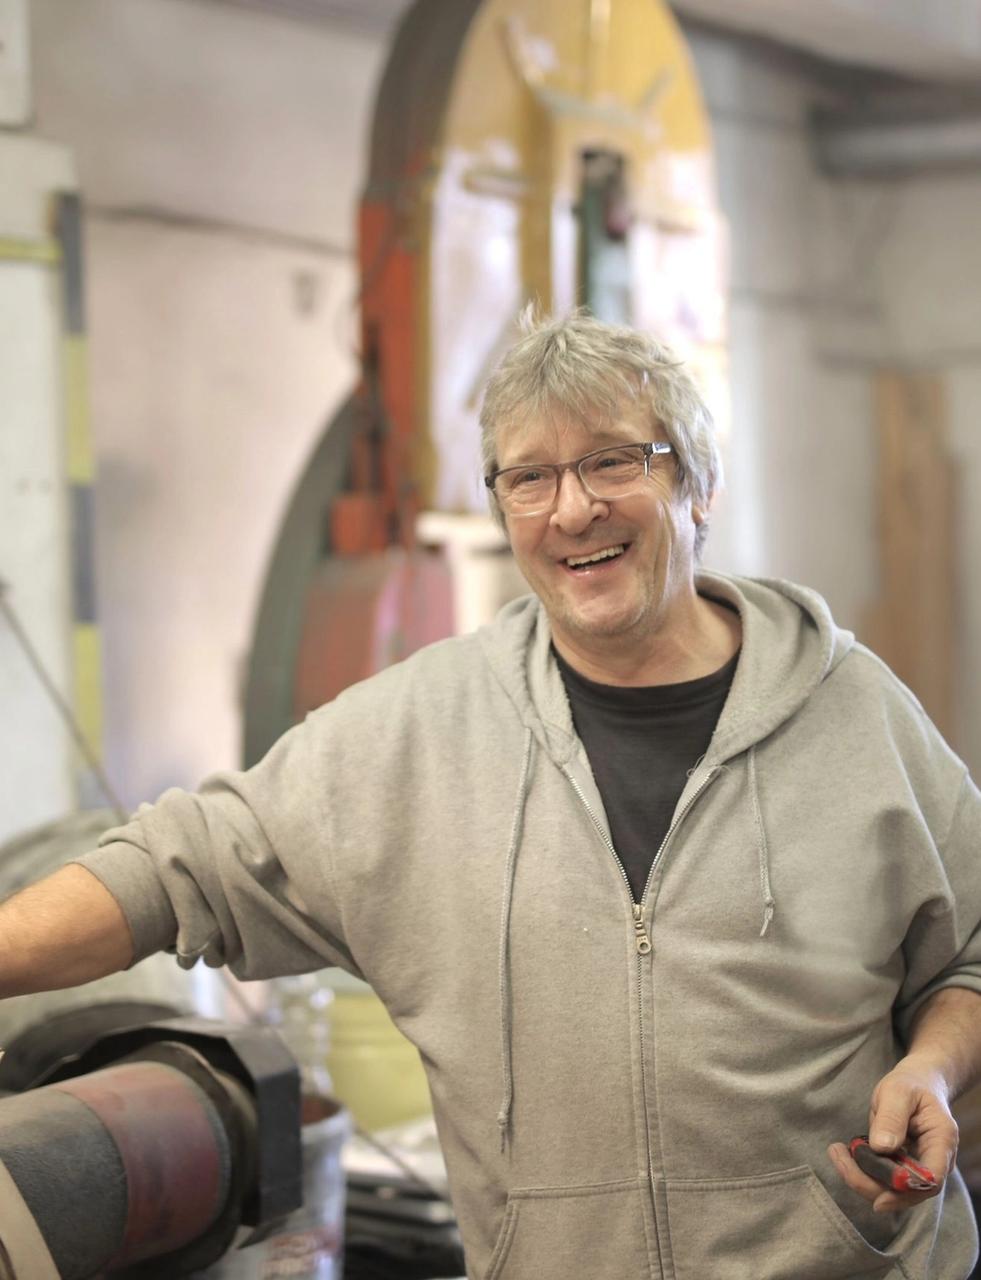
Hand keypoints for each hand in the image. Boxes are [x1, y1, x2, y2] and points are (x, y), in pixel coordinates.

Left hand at [826, 1057, 957, 1212]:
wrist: (918, 1084)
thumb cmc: (911, 1085)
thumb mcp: (899, 1091)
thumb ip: (892, 1117)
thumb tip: (881, 1147)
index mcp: (942, 1142)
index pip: (930, 1180)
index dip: (906, 1193)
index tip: (877, 1197)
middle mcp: (934, 1161)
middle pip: (907, 1191)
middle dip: (870, 1183)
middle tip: (838, 1157)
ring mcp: (919, 1167)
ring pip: (892, 1190)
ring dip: (861, 1178)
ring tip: (836, 1152)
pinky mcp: (902, 1167)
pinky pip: (884, 1179)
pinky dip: (863, 1172)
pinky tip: (844, 1154)